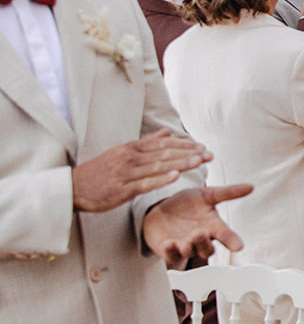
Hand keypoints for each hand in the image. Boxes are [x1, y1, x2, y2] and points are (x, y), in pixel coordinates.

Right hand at [72, 131, 211, 212]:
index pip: (163, 144)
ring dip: (180, 164)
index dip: (184, 145)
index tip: (203, 146)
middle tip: (209, 155)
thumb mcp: (121, 152)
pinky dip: (160, 179)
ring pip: (157, 166)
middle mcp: (130, 158)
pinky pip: (144, 183)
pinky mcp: (121, 190)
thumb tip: (166, 133)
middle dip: (189, 153)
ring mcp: (126, 173)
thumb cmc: (100, 171)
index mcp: (131, 148)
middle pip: (164, 153)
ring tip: (199, 162)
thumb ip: (146, 143)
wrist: (73, 188)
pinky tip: (176, 176)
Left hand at [142, 184, 250, 266]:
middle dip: (204, 243)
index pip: (226, 236)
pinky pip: (171, 255)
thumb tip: (251, 186)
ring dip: (189, 248)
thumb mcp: (206, 195)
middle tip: (201, 233)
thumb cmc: (185, 204)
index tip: (238, 246)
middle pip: (207, 249)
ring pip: (190, 253)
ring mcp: (185, 246)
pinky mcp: (168, 250)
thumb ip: (228, 193)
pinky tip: (169, 244)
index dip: (233, 242)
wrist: (159, 210)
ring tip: (185, 242)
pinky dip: (170, 251)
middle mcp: (200, 239)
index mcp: (213, 227)